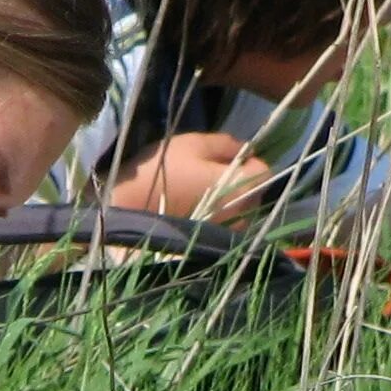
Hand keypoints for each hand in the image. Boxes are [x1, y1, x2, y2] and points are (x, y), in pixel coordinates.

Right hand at [109, 131, 270, 220]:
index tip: (224, 158)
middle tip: (208, 172)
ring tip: (197, 192)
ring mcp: (230, 233)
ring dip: (226, 200)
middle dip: (238, 180)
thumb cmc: (162, 174)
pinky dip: (214, 217)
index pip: (263, 169)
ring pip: (238, 210)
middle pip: (253, 192)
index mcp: (245, 185)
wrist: (127, 215)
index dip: (246, 160)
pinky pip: (223, 226)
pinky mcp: (213, 246)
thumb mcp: (192, 144)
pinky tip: (191, 210)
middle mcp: (245, 213)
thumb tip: (245, 148)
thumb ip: (225, 143)